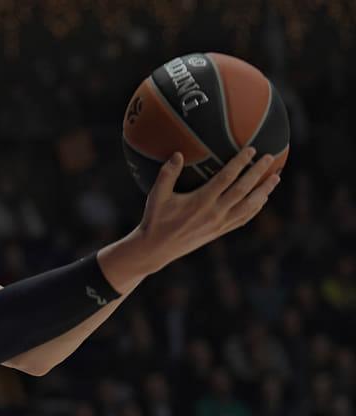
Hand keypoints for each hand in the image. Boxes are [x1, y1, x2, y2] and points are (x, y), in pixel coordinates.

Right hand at [135, 147, 279, 271]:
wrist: (157, 249)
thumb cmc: (155, 219)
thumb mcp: (157, 196)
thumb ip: (167, 174)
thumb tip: (178, 154)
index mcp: (201, 201)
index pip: (226, 178)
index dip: (240, 162)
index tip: (251, 149)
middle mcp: (214, 212)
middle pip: (243, 189)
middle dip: (258, 172)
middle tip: (270, 157)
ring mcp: (220, 224)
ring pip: (249, 205)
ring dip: (264, 191)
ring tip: (276, 177)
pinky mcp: (220, 232)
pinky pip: (243, 218)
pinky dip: (256, 208)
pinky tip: (262, 199)